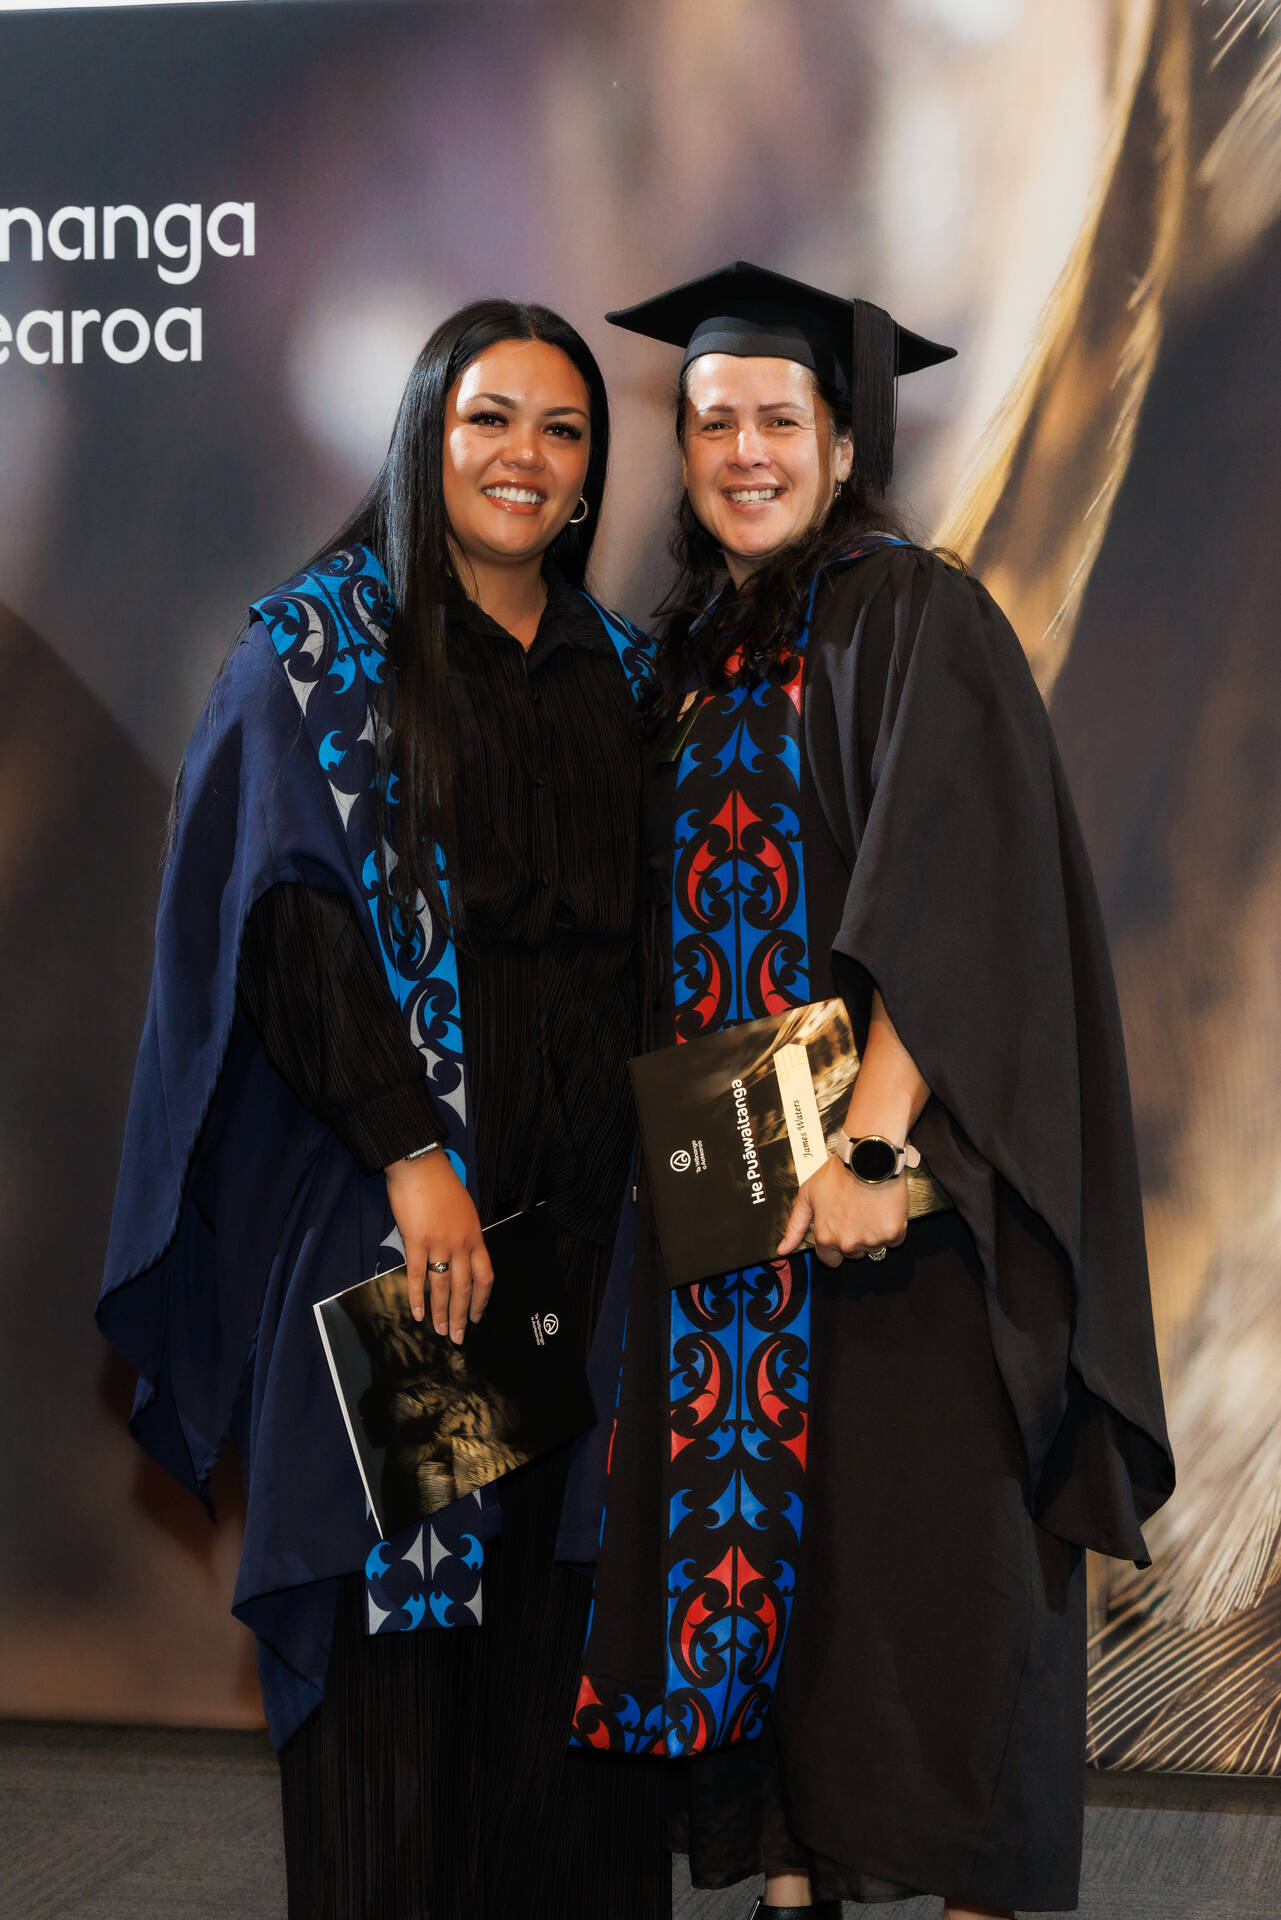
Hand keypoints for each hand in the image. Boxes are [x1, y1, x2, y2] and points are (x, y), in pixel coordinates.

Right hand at [383, 1151, 492, 1341]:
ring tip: (438, 1330)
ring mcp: (439, 1243)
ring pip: (442, 1287)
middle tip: (456, 1336)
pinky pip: (417, 1275)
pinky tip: (417, 1312)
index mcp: (475, 1236)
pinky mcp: (416, 1241)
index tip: (476, 1317)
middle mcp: (461, 1243)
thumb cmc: (441, 1184)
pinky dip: (417, 1297)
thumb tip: (462, 1256)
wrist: (420, 1166)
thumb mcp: (464, 1210)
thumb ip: (465, 1235)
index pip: (485, 1276)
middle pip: (465, 1288)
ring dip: (441, 1312)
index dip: (481, 1300)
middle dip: (461, 1316)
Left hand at [776, 1155, 907, 1267]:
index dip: (834, 1245)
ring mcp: (871, 1240)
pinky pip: (894, 1239)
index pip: (830, 1259)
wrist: (867, 1157)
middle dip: (854, 1237)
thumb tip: (783, 1250)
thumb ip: (795, 1226)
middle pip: (853, 1253)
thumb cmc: (839, 1173)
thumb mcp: (807, 1195)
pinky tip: (883, 1209)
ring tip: (869, 1208)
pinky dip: (892, 1227)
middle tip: (856, 1212)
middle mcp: (848, 1243)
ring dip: (873, 1232)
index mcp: (825, 1237)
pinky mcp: (893, 1233)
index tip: (840, 1230)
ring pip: (874, 1247)